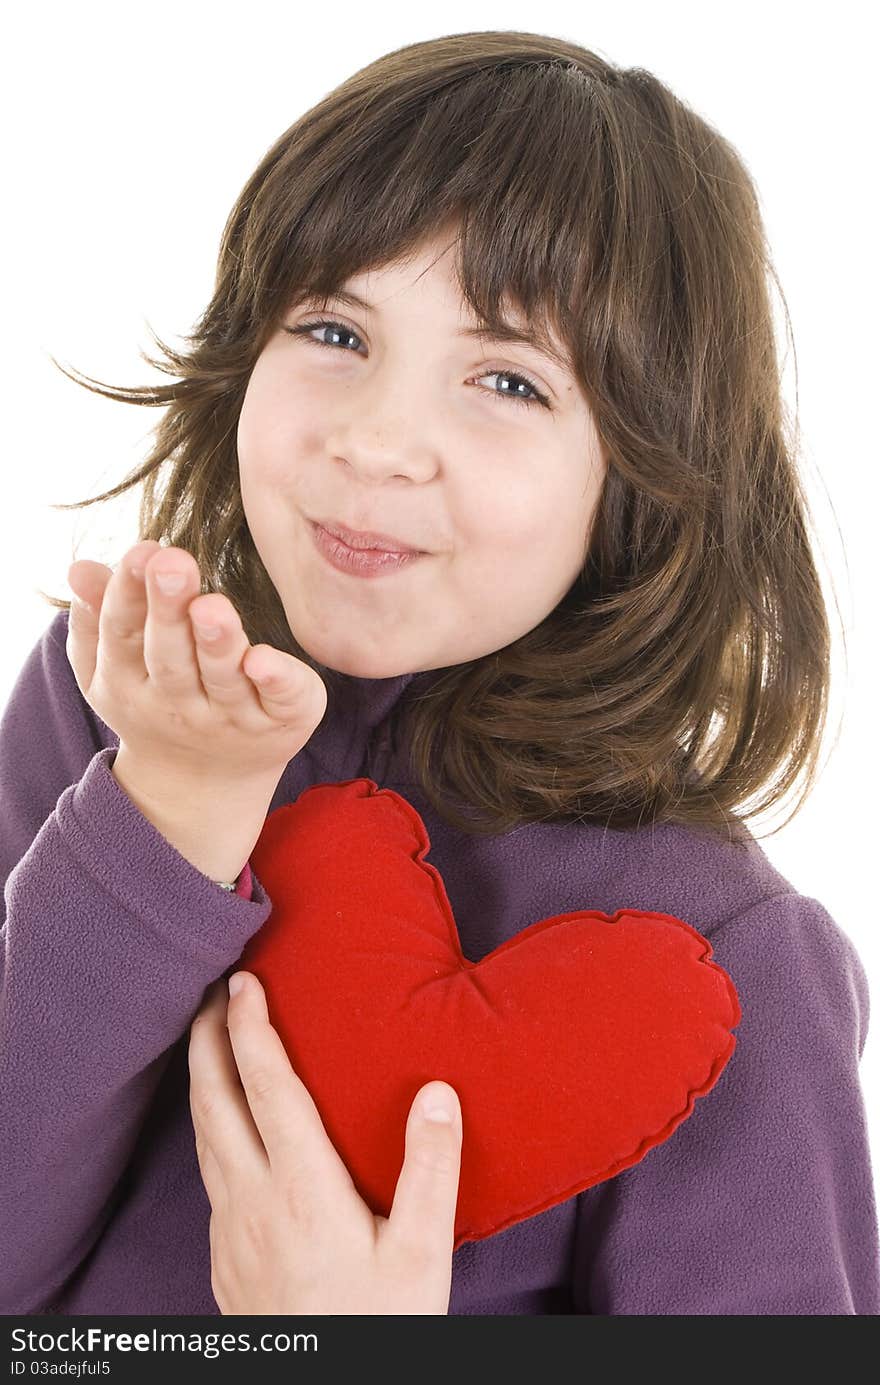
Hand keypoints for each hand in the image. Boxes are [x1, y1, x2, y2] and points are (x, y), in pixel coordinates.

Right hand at [65, 540, 326, 786]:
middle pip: (169, 656)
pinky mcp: (280, 722)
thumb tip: (79, 567)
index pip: (123, 633)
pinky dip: (275, 679)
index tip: (140, 551)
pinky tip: (264, 658)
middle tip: (172, 562)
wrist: (204, 786)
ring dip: (217, 642)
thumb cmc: (158, 699)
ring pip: (221, 678)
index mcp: (130, 682)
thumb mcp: (116, 666)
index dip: (128, 593)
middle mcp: (177, 704)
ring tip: (212, 605)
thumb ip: (97, 617)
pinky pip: (279, 700)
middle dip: (168, 610)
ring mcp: (230, 717)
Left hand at [188, 973, 462, 1314]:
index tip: (243, 981)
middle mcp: (254, 1202)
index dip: (251, 1028)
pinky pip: (207, 1176)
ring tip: (208, 1043)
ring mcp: (232, 1233)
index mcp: (302, 1188)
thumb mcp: (421, 1253)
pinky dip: (208, 1129)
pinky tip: (224, 1131)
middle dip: (206, 1039)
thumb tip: (437, 1091)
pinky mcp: (225, 1261)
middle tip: (210, 993)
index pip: (267, 1087)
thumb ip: (429, 1169)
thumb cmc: (380, 1326)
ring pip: (203, 1138)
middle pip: (214, 1102)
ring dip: (202, 1081)